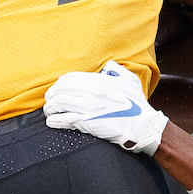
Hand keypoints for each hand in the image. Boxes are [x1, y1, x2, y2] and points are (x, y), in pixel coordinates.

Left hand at [44, 63, 167, 154]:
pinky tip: (52, 121)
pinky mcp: (87, 123)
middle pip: (61, 90)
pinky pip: (64, 119)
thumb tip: (107, 67)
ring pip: (59, 104)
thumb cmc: (138, 105)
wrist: (144, 126)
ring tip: (49, 112)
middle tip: (49, 101)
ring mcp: (88, 107)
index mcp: (99, 80)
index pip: (69, 78)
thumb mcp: (129, 80)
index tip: (56, 89)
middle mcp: (91, 91)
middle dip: (51, 95)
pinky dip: (54, 121)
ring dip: (50, 108)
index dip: (59, 84)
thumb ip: (116, 70)